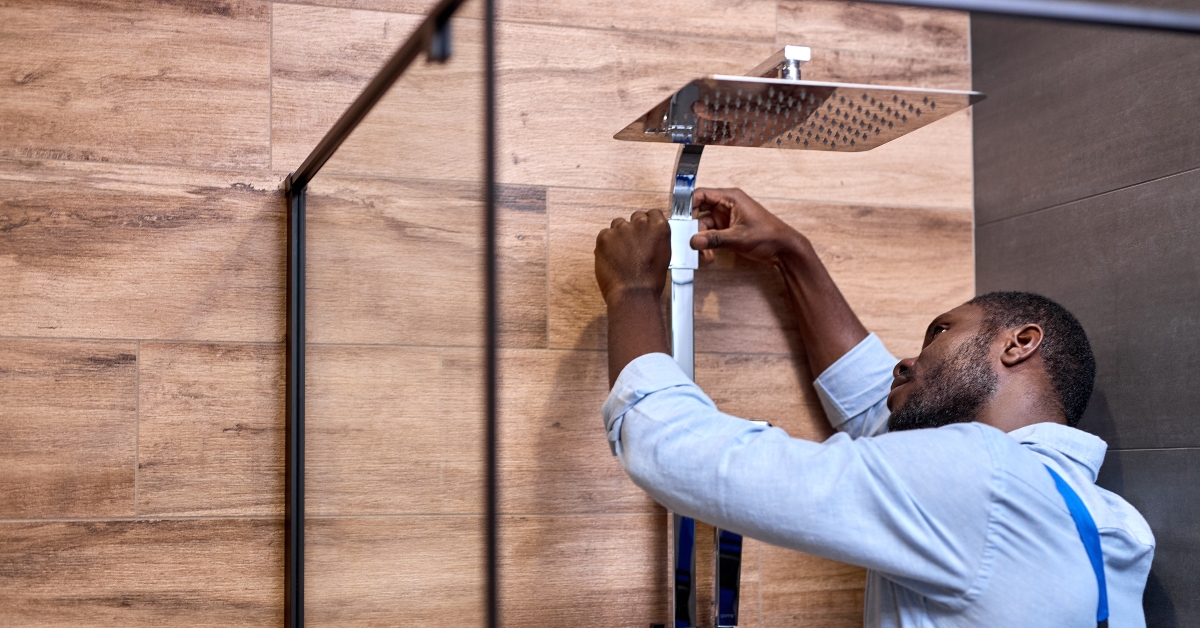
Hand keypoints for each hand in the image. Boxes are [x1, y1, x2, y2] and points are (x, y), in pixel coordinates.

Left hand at [594, 209, 671, 302]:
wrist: (633, 295)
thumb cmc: (650, 281)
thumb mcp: (663, 255)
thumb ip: (655, 239)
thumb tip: (648, 236)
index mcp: (659, 226)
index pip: (651, 214)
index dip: (647, 225)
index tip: (644, 233)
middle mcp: (641, 223)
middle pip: (635, 217)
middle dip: (633, 230)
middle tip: (632, 248)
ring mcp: (621, 228)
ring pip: (618, 225)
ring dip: (619, 236)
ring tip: (621, 255)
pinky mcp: (604, 236)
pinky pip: (604, 235)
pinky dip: (606, 245)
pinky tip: (612, 259)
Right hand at [690, 188, 807, 266]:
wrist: (783, 249)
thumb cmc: (768, 236)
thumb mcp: (738, 238)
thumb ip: (714, 239)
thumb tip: (694, 241)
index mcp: (730, 198)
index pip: (701, 195)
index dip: (688, 205)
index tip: (679, 220)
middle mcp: (726, 205)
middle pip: (699, 211)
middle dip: (693, 228)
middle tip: (690, 240)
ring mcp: (727, 217)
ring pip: (703, 226)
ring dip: (702, 240)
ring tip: (705, 255)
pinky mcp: (728, 229)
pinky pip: (711, 234)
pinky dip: (708, 244)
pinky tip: (709, 256)